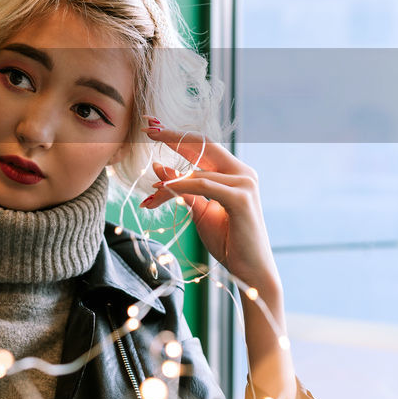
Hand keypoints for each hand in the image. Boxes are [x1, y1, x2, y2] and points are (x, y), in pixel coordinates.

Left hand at [141, 119, 296, 398]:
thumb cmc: (228, 241)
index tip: (153, 128)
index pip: (204, 147)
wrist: (249, 271)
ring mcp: (245, 183)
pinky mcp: (240, 198)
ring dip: (169, 182)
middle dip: (173, 136)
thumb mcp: (199, 210)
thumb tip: (159, 168)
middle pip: (204, 146)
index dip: (179, 136)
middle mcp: (243, 172)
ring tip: (150, 194)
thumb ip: (182, 189)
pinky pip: (202, 187)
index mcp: (236, 172)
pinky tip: (163, 191)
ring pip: (196, 173)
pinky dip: (181, 187)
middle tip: (148, 130)